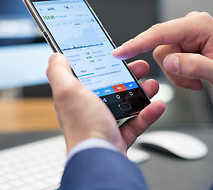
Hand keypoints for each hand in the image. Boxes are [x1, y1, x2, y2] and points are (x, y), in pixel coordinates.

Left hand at [46, 53, 164, 154]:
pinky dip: (148, 114)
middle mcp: (88, 110)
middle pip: (111, 87)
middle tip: (141, 67)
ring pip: (125, 104)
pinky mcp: (118, 138)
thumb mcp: (67, 91)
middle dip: (128, 76)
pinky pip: (136, 123)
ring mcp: (104, 124)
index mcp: (75, 97)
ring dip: (141, 93)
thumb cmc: (82, 126)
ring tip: (152, 85)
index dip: (103, 63)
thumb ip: (59, 72)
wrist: (100, 158)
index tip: (117, 55)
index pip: (89, 75)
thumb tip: (55, 56)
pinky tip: (157, 105)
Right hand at [112, 12, 212, 99]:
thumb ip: (194, 67)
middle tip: (193, 82)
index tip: (120, 53)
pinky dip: (179, 74)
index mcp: (199, 26)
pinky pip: (169, 60)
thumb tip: (169, 61)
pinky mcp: (185, 43)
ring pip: (163, 56)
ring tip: (197, 80)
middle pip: (160, 47)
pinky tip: (195, 77)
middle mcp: (191, 26)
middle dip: (173, 69)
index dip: (138, 43)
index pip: (161, 33)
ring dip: (177, 74)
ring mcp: (187, 34)